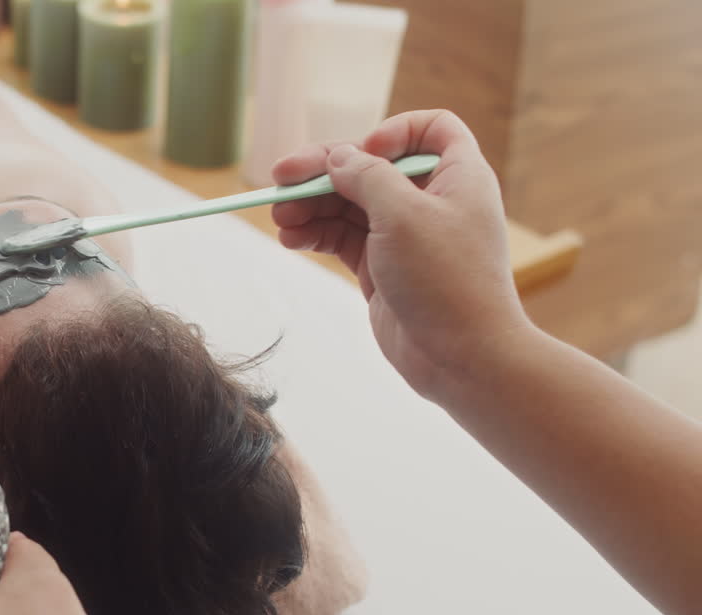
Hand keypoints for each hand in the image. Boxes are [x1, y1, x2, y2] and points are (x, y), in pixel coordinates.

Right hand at [271, 110, 534, 399]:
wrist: (463, 359)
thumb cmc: (446, 281)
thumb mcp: (403, 215)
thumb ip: (366, 178)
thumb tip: (338, 158)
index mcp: (458, 176)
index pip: (430, 129)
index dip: (394, 131)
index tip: (366, 153)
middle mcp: (432, 201)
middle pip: (371, 168)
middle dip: (325, 172)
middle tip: (281, 181)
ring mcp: (405, 237)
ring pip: (350, 204)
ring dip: (312, 205)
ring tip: (279, 217)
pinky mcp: (383, 268)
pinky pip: (343, 238)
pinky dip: (316, 234)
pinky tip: (290, 238)